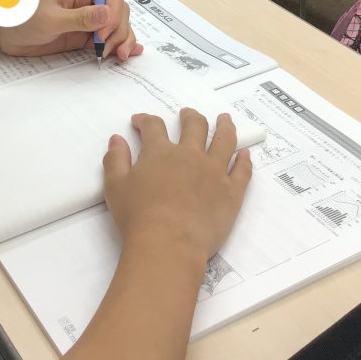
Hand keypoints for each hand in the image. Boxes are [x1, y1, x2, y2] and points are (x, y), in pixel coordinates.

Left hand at [0, 0, 143, 60]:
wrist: (5, 35)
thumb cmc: (23, 20)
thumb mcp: (51, 19)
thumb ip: (80, 18)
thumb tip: (107, 13)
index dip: (114, 14)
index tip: (103, 34)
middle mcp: (87, 3)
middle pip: (118, 12)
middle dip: (120, 31)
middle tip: (109, 50)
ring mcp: (87, 21)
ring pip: (116, 27)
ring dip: (123, 40)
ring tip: (121, 56)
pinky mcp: (82, 37)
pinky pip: (105, 40)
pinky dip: (117, 45)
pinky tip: (129, 53)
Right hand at [104, 109, 252, 260]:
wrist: (169, 245)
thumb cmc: (138, 217)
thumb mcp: (115, 187)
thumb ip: (115, 160)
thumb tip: (117, 139)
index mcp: (160, 152)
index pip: (153, 127)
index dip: (145, 120)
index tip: (140, 121)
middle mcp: (190, 155)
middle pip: (194, 126)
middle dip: (189, 116)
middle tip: (187, 114)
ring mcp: (215, 172)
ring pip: (224, 140)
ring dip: (225, 127)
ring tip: (225, 119)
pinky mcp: (232, 192)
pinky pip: (242, 171)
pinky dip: (244, 160)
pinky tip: (245, 154)